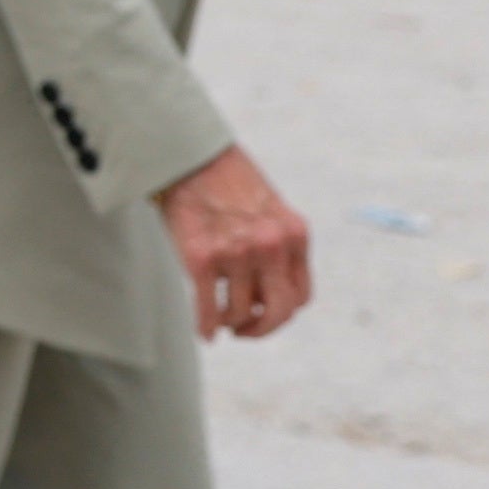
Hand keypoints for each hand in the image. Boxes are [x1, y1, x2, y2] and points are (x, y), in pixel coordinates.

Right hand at [159, 141, 312, 341]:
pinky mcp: (200, 257)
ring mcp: (236, 252)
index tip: (263, 312)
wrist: (187, 154)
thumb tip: (263, 292)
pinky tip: (204, 333)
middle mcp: (270, 245)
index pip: (300, 295)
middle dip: (262, 328)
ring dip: (230, 323)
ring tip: (221, 321)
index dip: (282, 312)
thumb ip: (274, 245)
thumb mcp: (268, 209)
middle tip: (245, 331)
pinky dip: (206, 326)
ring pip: (239, 311)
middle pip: (278, 311)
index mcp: (294, 234)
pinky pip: (208, 308)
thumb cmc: (225, 181)